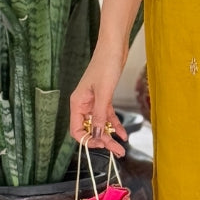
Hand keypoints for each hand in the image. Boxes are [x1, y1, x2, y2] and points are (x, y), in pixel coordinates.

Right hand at [69, 39, 128, 154]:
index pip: (76, 130)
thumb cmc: (106, 65)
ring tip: (121, 148)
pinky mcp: (104, 97)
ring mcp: (94, 101)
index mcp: (78, 103)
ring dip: (110, 136)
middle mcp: (84, 104)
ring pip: (99, 124)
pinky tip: (123, 133)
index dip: (87, 140)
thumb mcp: (104, 93)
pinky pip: (107, 116)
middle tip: (117, 152)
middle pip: (90, 129)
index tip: (101, 145)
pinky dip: (115, 125)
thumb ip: (99, 115)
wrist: (114, 47)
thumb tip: (95, 135)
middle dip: (103, 142)